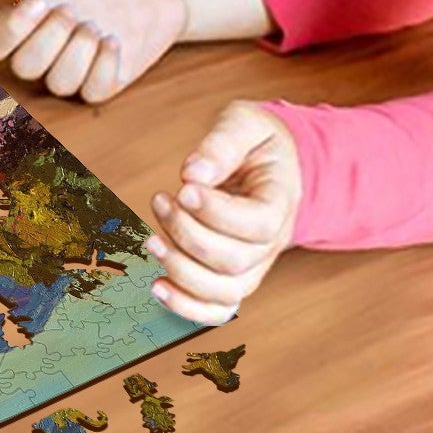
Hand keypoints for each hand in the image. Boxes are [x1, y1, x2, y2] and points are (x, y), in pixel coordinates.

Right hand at [0, 0, 187, 102]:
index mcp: (29, 19)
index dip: (9, 30)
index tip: (39, 1)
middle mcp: (48, 48)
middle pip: (24, 68)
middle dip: (47, 39)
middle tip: (72, 9)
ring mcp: (78, 67)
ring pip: (59, 84)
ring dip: (76, 53)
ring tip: (96, 24)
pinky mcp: (107, 80)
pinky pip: (93, 92)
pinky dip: (102, 68)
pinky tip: (113, 40)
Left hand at [147, 102, 302, 324]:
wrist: (271, 163)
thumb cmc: (256, 141)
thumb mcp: (245, 123)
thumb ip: (223, 143)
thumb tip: (194, 174)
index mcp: (281, 201)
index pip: (257, 224)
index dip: (216, 212)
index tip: (183, 187)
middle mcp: (272, 242)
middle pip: (235, 261)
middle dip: (187, 234)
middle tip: (160, 200)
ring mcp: (255, 264)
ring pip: (225, 291)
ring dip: (181, 270)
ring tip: (151, 240)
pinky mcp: (233, 276)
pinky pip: (218, 309)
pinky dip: (187, 307)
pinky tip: (157, 287)